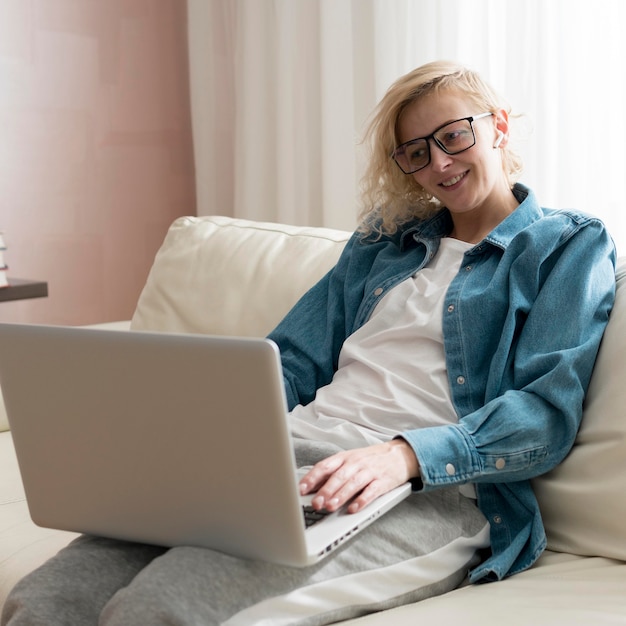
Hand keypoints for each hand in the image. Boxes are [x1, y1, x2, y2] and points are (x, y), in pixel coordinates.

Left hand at [298, 439, 419, 513]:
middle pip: (338, 476)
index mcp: (344, 457)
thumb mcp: (349, 460)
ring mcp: (369, 472)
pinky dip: (362, 500)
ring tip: (330, 507)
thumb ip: (332, 472)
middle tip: (316, 503)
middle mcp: (356, 463)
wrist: (398, 455)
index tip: (301, 489)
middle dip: (326, 490)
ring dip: (340, 496)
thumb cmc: (369, 459)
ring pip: (353, 484)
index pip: (325, 466)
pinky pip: (371, 491)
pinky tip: (354, 508)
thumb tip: (311, 486)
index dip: (312, 478)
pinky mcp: (383, 482)